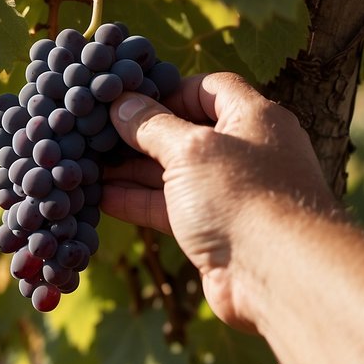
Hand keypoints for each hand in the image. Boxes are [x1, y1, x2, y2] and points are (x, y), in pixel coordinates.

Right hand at [103, 72, 336, 332]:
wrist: (278, 275)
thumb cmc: (243, 197)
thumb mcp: (190, 149)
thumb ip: (151, 125)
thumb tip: (122, 105)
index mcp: (253, 118)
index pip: (208, 88)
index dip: (167, 89)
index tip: (126, 97)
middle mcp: (244, 152)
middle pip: (183, 131)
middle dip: (138, 132)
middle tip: (94, 129)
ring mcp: (227, 193)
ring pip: (170, 172)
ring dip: (129, 168)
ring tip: (86, 162)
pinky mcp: (211, 228)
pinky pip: (166, 206)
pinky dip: (135, 200)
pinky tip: (99, 196)